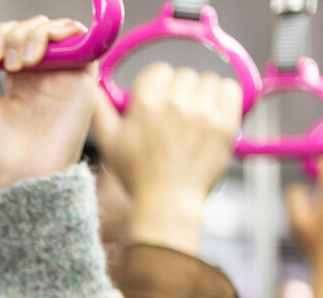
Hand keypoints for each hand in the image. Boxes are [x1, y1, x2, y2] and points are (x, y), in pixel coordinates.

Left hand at [0, 18, 97, 189]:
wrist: (21, 179)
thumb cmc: (0, 153)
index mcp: (19, 79)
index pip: (13, 36)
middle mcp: (43, 75)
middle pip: (35, 28)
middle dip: (15, 33)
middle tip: (5, 60)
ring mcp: (63, 77)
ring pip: (59, 29)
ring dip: (36, 32)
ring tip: (23, 61)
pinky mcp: (82, 83)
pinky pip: (85, 43)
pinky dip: (66, 33)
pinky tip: (41, 54)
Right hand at [92, 63, 241, 255]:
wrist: (168, 203)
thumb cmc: (138, 176)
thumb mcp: (110, 143)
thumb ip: (99, 110)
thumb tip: (92, 87)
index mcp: (145, 101)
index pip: (158, 70)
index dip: (159, 87)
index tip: (159, 105)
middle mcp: (175, 101)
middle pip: (184, 75)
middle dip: (180, 94)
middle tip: (176, 120)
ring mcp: (202, 111)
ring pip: (207, 80)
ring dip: (203, 96)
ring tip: (195, 121)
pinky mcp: (225, 122)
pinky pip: (230, 89)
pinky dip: (223, 98)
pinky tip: (213, 116)